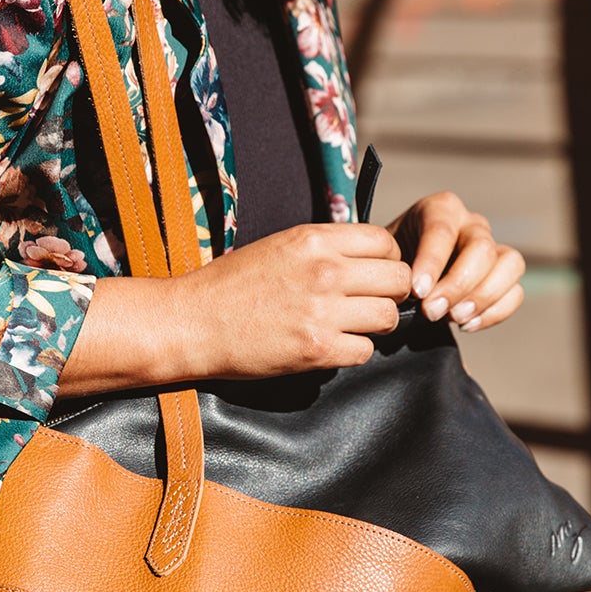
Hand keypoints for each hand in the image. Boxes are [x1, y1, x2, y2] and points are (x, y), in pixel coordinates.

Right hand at [58, 222, 413, 393]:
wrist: (191, 322)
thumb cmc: (230, 285)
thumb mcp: (279, 246)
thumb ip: (324, 248)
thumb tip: (365, 258)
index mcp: (314, 239)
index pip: (386, 242)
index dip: (388, 261)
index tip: (374, 275)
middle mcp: (324, 270)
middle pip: (398, 279)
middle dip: (390, 294)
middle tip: (370, 304)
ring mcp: (322, 311)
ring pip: (387, 318)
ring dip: (373, 326)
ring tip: (349, 327)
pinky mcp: (316, 349)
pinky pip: (364, 352)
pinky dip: (352, 352)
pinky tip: (331, 347)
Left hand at [389, 192, 524, 331]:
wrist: (403, 276)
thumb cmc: (392, 264)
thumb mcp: (385, 259)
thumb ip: (393, 269)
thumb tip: (403, 296)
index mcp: (440, 209)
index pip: (442, 231)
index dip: (432, 262)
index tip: (417, 291)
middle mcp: (471, 223)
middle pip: (481, 248)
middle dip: (458, 284)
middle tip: (432, 312)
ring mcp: (493, 247)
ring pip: (510, 264)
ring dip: (484, 297)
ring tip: (455, 319)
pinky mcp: (504, 274)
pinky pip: (515, 291)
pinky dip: (496, 311)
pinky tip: (467, 324)